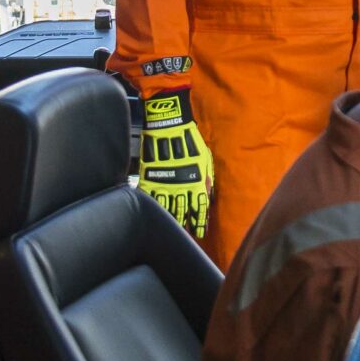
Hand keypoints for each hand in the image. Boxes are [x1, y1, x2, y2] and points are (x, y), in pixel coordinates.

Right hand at [137, 89, 213, 239]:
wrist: (169, 125)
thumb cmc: (190, 141)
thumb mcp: (205, 159)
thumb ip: (207, 179)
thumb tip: (209, 197)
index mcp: (196, 180)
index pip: (199, 207)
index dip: (200, 222)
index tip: (200, 232)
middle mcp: (180, 184)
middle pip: (182, 211)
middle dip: (184, 225)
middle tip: (185, 235)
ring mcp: (164, 181)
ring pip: (166, 207)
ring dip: (169, 219)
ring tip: (171, 228)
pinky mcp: (149, 176)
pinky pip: (150, 196)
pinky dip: (153, 206)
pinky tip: (155, 212)